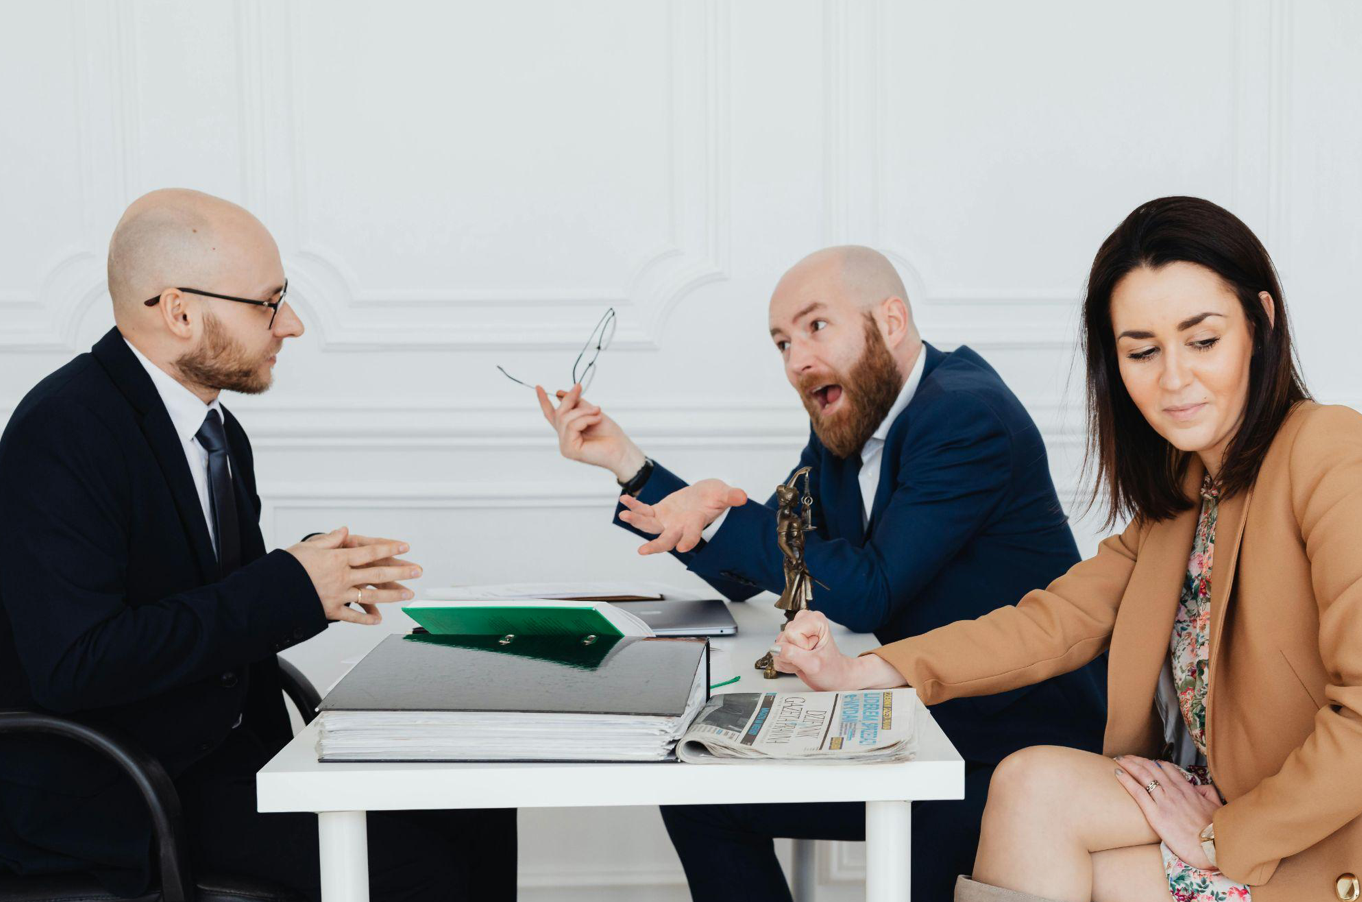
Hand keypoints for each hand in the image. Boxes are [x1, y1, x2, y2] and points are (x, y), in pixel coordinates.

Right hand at [288, 527, 419, 624]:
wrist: (269, 593)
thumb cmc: (286, 567)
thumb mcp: (306, 547)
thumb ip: (329, 539)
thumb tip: (344, 530)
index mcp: (337, 558)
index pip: (369, 551)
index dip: (389, 548)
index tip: (405, 546)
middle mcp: (342, 577)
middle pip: (377, 573)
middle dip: (400, 571)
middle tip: (418, 571)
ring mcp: (338, 595)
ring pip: (371, 595)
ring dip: (392, 595)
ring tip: (408, 594)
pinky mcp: (330, 610)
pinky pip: (353, 616)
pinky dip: (366, 618)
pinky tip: (379, 619)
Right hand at [536, 383, 645, 480]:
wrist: (622, 449)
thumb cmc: (610, 435)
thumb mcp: (591, 412)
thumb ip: (576, 404)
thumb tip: (559, 393)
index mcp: (569, 430)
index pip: (552, 415)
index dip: (544, 401)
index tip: (538, 387)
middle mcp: (565, 438)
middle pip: (559, 413)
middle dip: (569, 398)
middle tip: (579, 387)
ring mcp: (565, 446)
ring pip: (565, 418)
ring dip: (583, 411)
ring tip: (597, 412)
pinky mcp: (569, 450)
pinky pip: (572, 426)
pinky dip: (586, 420)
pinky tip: (596, 420)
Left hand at [617, 479, 747, 553]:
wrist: (703, 494)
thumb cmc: (714, 496)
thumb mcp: (723, 493)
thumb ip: (730, 496)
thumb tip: (742, 496)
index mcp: (696, 523)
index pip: (693, 535)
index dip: (689, 541)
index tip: (682, 548)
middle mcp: (680, 527)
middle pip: (667, 540)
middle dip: (655, 546)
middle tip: (644, 551)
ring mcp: (667, 521)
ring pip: (650, 527)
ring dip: (637, 521)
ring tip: (625, 515)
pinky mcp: (659, 512)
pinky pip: (644, 511)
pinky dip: (634, 506)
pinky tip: (624, 499)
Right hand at [771, 610, 905, 689]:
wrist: (842, 680)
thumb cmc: (835, 672)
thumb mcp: (815, 666)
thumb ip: (794, 656)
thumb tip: (777, 649)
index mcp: (814, 621)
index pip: (790, 634)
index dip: (799, 650)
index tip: (813, 656)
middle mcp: (807, 621)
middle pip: (783, 638)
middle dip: (794, 655)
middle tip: (811, 661)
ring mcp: (800, 631)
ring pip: (780, 646)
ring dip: (791, 660)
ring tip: (809, 663)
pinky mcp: (795, 640)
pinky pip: (781, 652)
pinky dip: (790, 662)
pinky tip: (803, 664)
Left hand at [1114, 756, 1222, 869]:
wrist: (1212, 847)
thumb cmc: (1216, 831)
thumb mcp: (1217, 807)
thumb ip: (1208, 793)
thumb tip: (1200, 787)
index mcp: (1188, 790)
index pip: (1168, 769)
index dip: (1155, 763)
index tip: (1147, 761)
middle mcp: (1174, 792)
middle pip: (1152, 769)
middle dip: (1138, 760)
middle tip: (1127, 757)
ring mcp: (1164, 802)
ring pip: (1143, 776)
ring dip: (1129, 765)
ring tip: (1119, 760)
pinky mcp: (1155, 814)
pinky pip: (1138, 792)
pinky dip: (1126, 780)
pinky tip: (1118, 773)